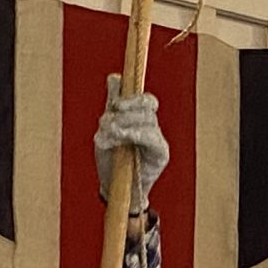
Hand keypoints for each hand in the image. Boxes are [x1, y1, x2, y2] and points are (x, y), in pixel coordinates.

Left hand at [93, 85, 167, 209]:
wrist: (114, 189)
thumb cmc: (112, 159)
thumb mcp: (107, 129)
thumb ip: (113, 105)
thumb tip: (114, 77)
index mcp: (142, 119)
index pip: (146, 100)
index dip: (132, 97)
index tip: (114, 104)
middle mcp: (153, 128)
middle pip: (147, 106)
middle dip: (125, 109)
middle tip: (107, 121)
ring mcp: (158, 141)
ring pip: (146, 120)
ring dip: (123, 124)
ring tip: (107, 135)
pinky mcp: (161, 154)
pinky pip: (152, 137)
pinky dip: (134, 134)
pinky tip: (120, 138)